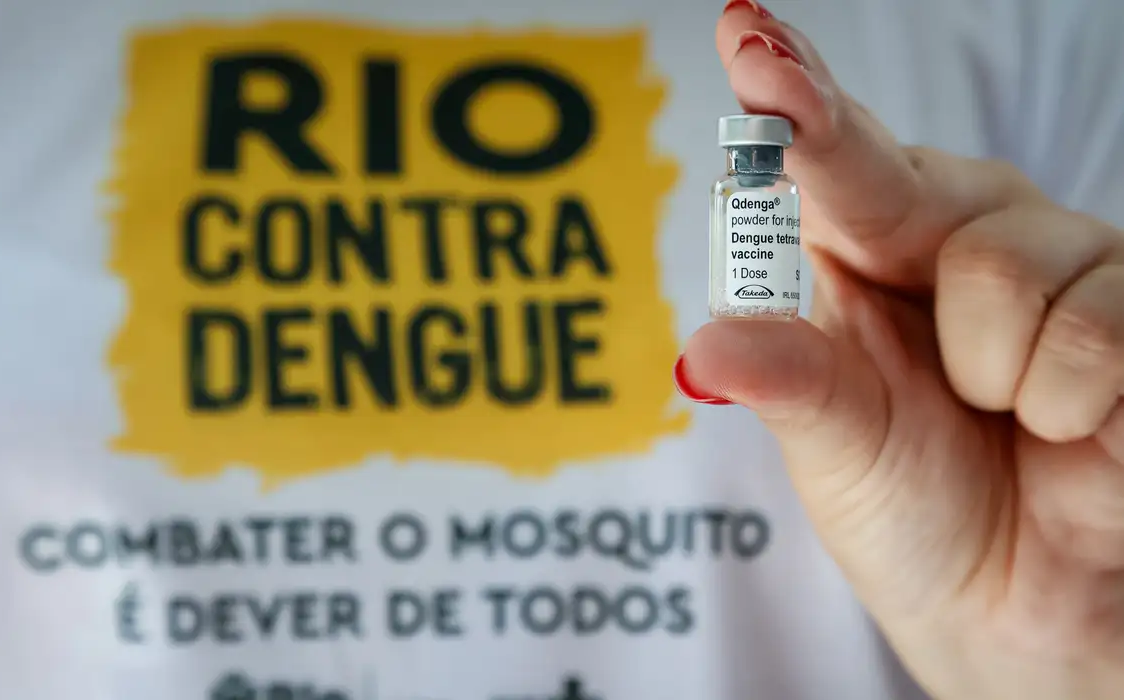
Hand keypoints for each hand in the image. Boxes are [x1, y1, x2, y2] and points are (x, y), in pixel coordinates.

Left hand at [677, 3, 1123, 697]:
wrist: (1012, 604)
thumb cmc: (907, 511)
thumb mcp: (833, 447)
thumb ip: (786, 380)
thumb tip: (704, 346)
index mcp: (861, 253)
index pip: (824, 161)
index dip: (791, 96)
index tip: (747, 37)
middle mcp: (953, 234)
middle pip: (908, 181)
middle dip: (886, 223)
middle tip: (895, 318)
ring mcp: (1052, 261)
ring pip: (1008, 265)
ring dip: (993, 376)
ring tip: (1001, 417)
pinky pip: (1097, 324)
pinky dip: (1065, 402)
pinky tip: (1063, 426)